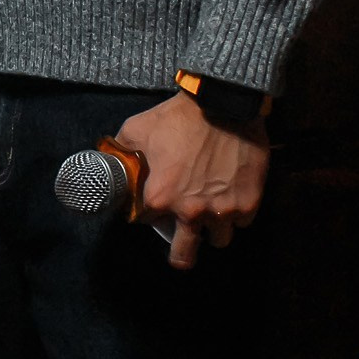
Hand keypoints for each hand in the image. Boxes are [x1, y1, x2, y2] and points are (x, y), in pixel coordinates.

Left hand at [115, 90, 269, 271]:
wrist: (223, 103)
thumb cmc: (178, 117)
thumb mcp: (137, 129)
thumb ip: (121, 151)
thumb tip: (108, 160)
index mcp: (160, 198)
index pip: (148, 223)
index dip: (150, 215)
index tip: (155, 206)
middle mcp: (191, 212)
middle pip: (185, 255)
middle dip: (182, 254)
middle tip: (183, 247)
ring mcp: (223, 210)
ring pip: (219, 240)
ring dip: (214, 230)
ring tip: (212, 215)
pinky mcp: (250, 203)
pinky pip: (243, 221)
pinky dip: (238, 213)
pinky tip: (232, 198)